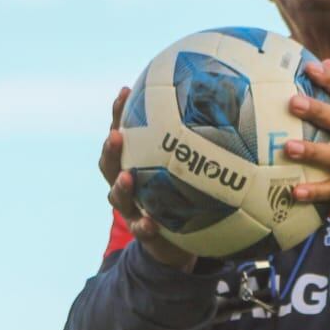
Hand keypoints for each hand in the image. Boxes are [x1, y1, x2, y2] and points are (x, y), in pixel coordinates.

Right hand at [99, 88, 195, 270]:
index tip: (125, 91)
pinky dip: (142, 226)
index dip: (120, 113)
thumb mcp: (190, 167)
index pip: (122, 133)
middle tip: (116, 135)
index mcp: (136, 162)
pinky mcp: (141, 231)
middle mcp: (127, 182)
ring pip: (117, 196)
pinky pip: (139, 229)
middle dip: (110, 149)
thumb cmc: (186, 194)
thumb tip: (221, 101)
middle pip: (109, 163)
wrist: (182, 238)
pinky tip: (150, 223)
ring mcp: (131, 208)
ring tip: (127, 178)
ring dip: (121, 187)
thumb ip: (199, 142)